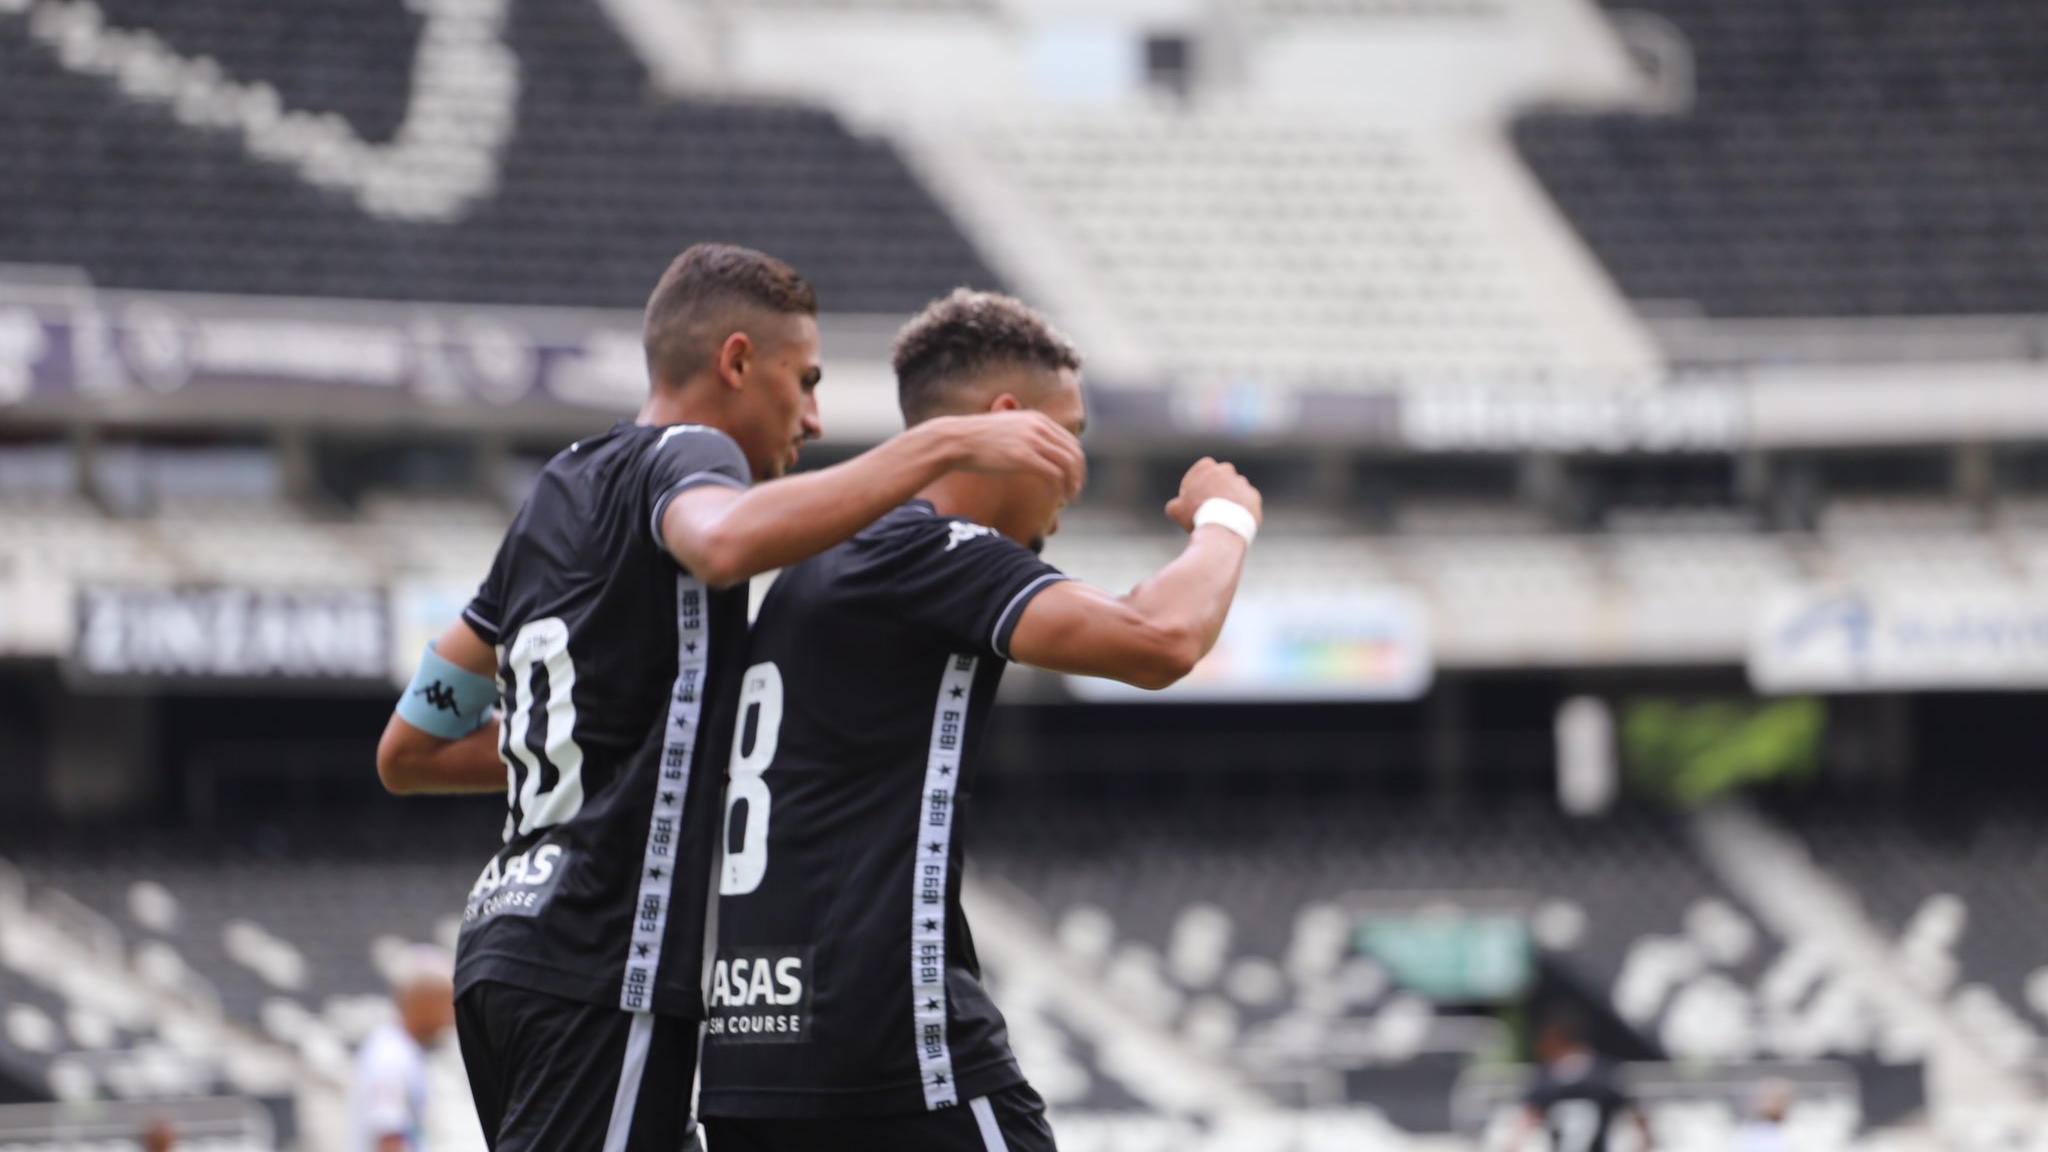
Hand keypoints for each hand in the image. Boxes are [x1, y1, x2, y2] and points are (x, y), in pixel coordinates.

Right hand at [929, 412, 1086, 501]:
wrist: (956, 440)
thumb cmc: (976, 440)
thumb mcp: (1006, 427)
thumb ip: (1023, 433)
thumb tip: (1031, 448)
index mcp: (1037, 419)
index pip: (1070, 441)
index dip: (1076, 462)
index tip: (1073, 478)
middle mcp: (1038, 426)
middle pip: (1073, 453)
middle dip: (1078, 474)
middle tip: (1075, 491)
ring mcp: (1032, 441)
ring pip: (1068, 465)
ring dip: (1072, 484)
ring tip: (1069, 497)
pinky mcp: (1024, 457)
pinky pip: (1054, 475)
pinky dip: (1060, 488)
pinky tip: (1058, 499)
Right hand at [1165, 457, 1261, 532]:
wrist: (1223, 528)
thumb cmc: (1197, 516)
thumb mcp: (1176, 510)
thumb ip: (1174, 505)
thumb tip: (1175, 506)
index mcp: (1206, 466)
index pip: (1200, 472)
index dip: (1196, 486)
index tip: (1193, 500)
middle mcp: (1226, 469)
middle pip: (1219, 479)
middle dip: (1214, 490)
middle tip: (1208, 508)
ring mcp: (1242, 482)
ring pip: (1234, 490)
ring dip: (1229, 499)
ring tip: (1222, 517)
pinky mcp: (1254, 496)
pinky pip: (1246, 502)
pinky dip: (1241, 509)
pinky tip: (1233, 521)